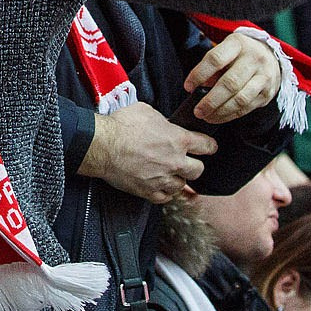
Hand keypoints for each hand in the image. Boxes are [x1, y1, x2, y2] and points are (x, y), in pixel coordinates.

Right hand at [78, 100, 216, 203]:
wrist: (101, 145)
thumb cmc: (120, 126)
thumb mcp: (147, 111)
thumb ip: (163, 122)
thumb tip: (165, 125)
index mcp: (178, 139)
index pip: (207, 146)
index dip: (209, 146)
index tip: (208, 148)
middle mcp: (175, 161)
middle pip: (199, 170)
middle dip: (194, 165)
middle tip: (186, 162)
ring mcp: (163, 179)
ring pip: (182, 186)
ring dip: (177, 180)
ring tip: (168, 173)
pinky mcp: (149, 191)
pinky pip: (165, 198)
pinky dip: (164, 192)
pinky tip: (159, 185)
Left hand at [182, 31, 280, 123]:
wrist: (270, 55)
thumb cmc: (240, 54)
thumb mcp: (225, 51)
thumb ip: (212, 67)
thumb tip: (197, 89)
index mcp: (238, 44)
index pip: (215, 59)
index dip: (199, 74)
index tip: (187, 87)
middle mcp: (254, 59)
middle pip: (229, 83)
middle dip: (210, 101)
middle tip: (198, 111)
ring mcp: (264, 76)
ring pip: (240, 99)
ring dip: (221, 112)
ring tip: (207, 117)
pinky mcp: (268, 92)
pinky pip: (247, 108)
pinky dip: (231, 115)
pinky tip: (219, 117)